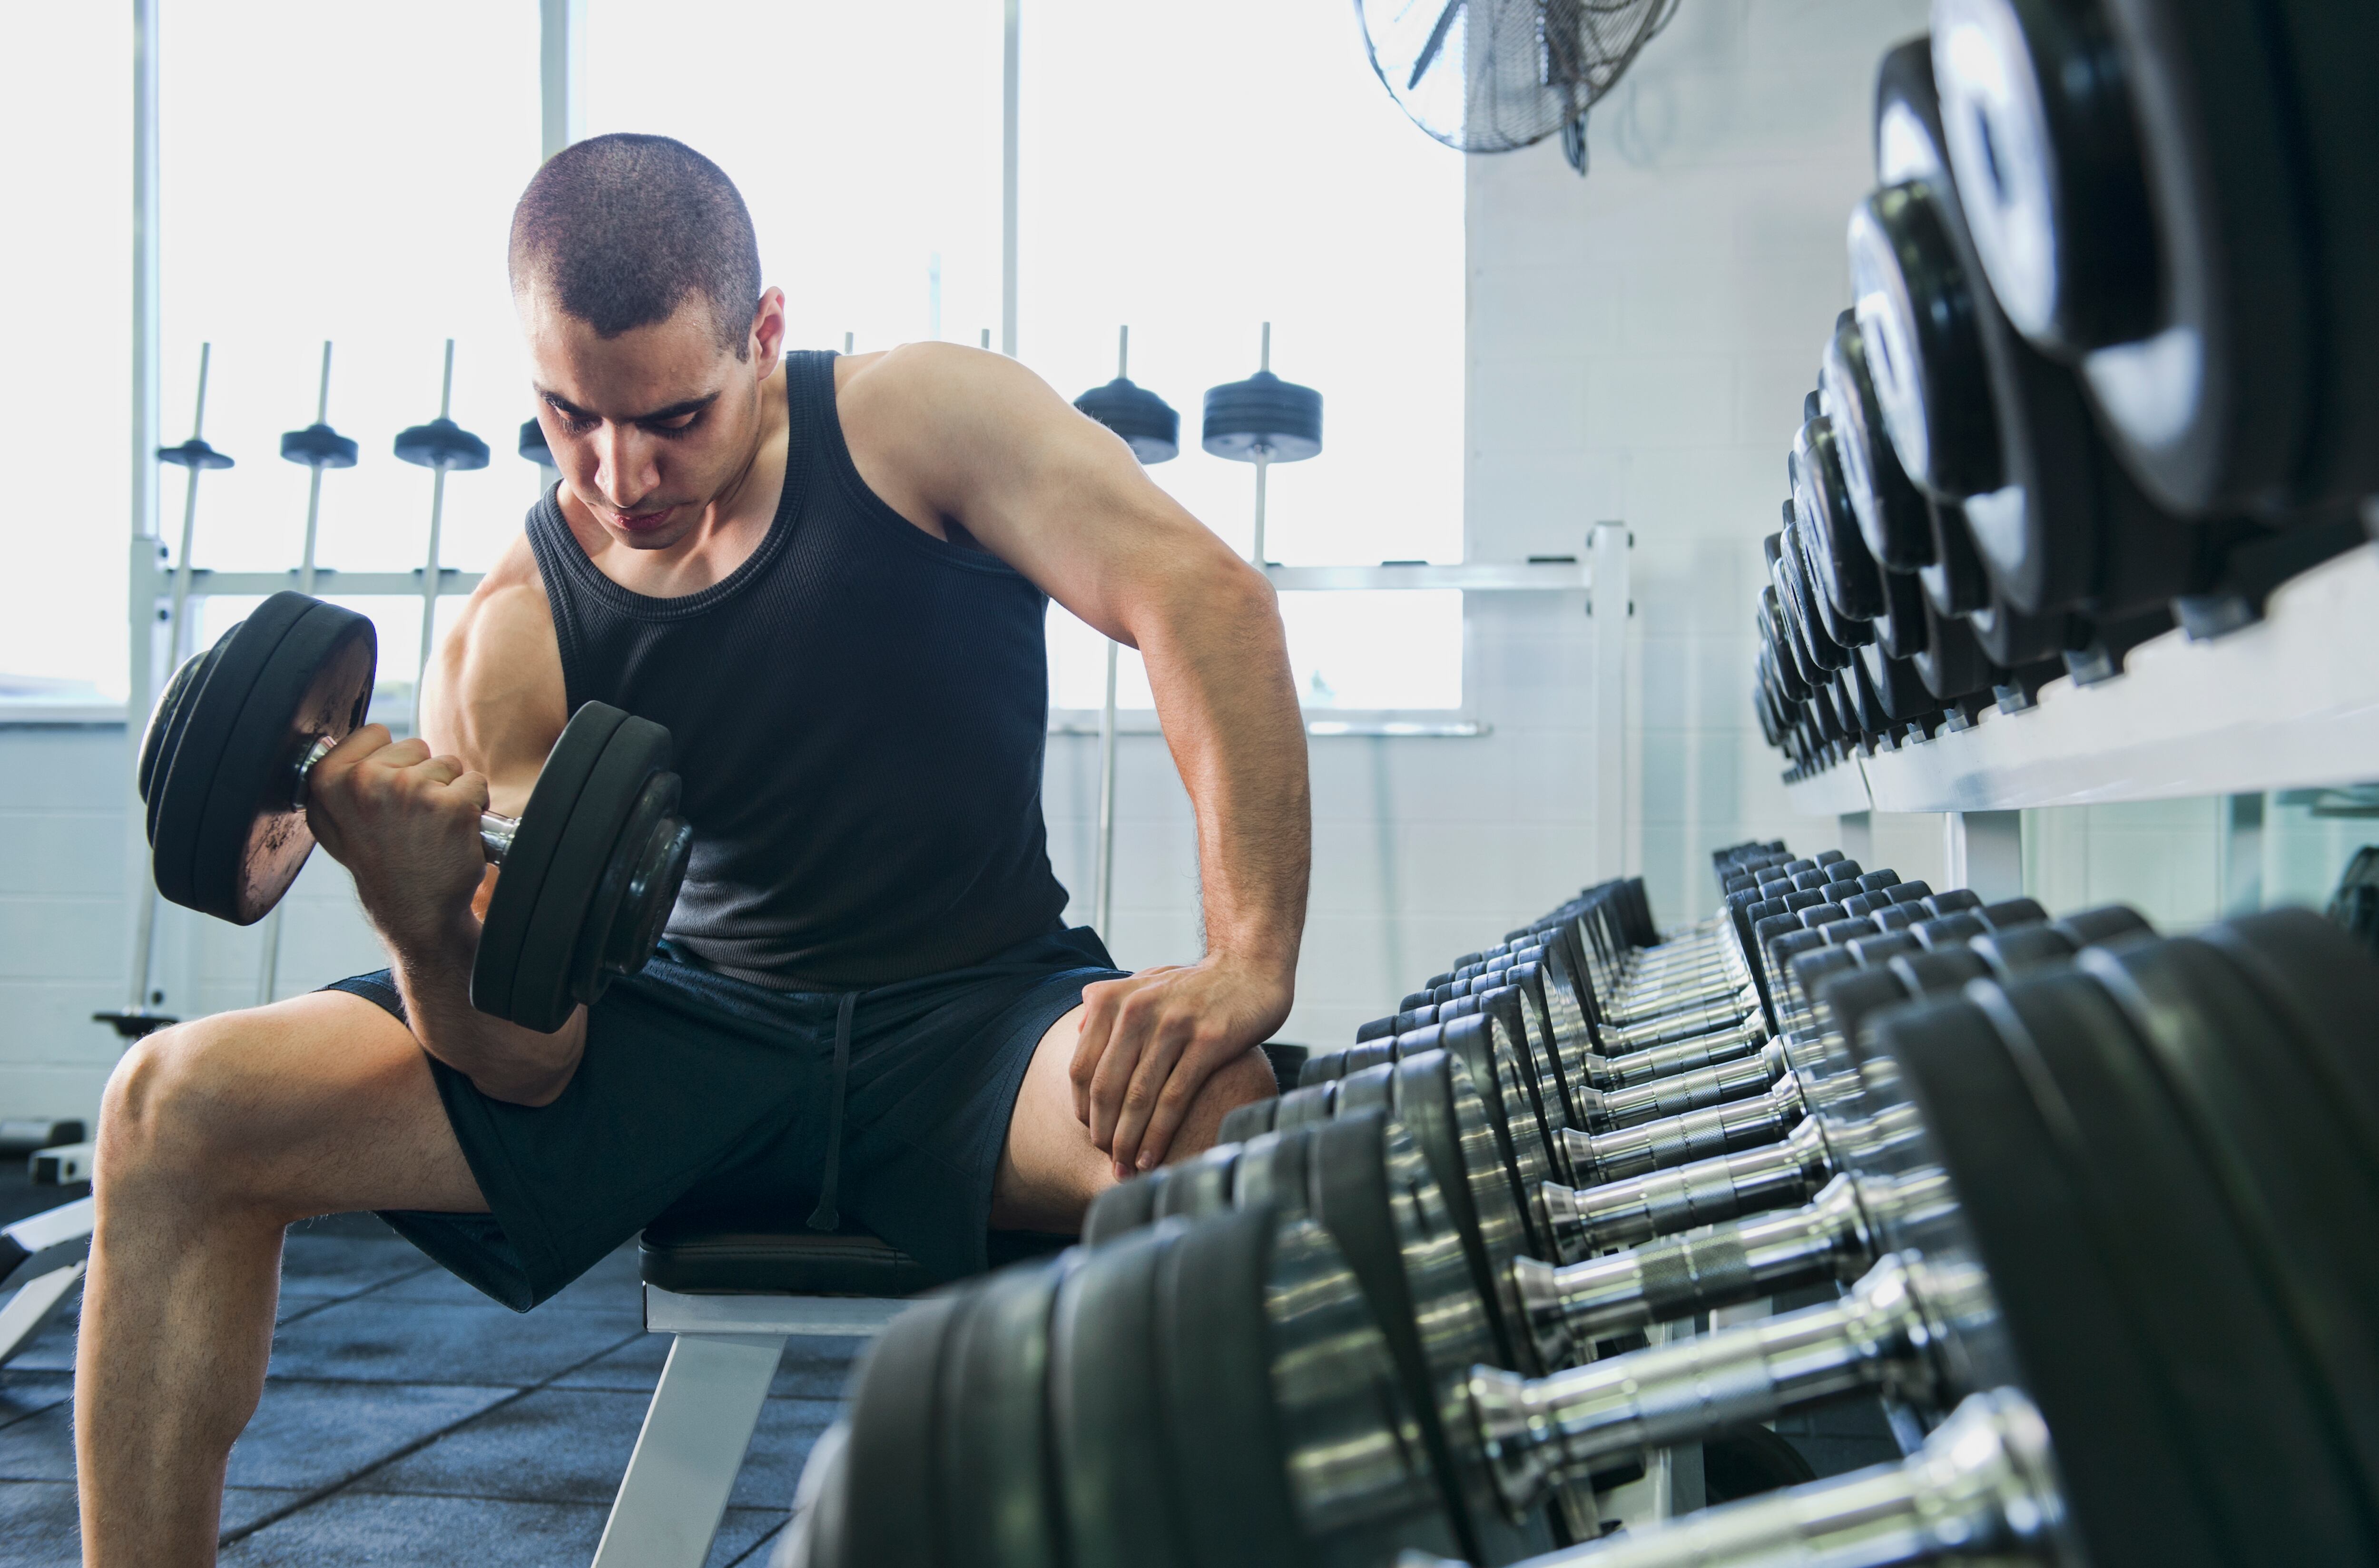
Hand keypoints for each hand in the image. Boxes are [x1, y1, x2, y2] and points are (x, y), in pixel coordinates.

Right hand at [304, 725, 492, 956]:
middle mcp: (364, 782)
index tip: (383, 797)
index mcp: (328, 780)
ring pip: (448, 764)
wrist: (416, 913)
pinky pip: (476, 783)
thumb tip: (342, 739)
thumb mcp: (336, 820)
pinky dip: (474, 806)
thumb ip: (341, 777)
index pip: (376, 732)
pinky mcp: (450, 806)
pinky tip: (453, 834)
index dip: (390, 762)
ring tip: (429, 829)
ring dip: (447, 792)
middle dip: (420, 776)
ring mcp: (409, 791)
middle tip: (408, 819)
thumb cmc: (382, 865)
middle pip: (416, 745)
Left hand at [1070, 957, 1290, 1178]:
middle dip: (1103, 1132)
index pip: (1082, 1067)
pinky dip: (1158, 1134)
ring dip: (1128, 1141)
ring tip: (1125, 1169)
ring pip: (1139, 1097)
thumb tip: (1079, 1031)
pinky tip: (1152, 1157)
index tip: (1091, 1133)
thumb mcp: (1146, 982)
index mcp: (1115, 999)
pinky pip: (1174, 1097)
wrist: (1251, 968)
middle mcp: (1138, 1010)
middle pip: (1107, 1086)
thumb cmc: (1196, 986)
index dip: (1082, 1108)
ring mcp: (1173, 1025)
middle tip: (1107, 1159)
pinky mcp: (1208, 1042)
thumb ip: (1111, 1003)